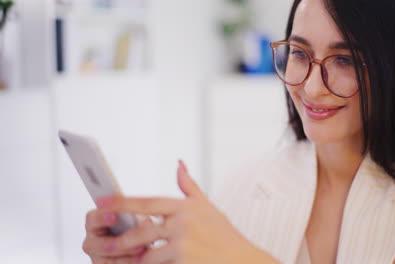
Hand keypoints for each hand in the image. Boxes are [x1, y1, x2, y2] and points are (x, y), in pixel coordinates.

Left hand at [94, 160, 277, 263]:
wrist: (244, 261)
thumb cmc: (225, 236)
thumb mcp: (208, 208)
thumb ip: (189, 187)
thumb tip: (179, 164)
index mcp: (186, 207)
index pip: (148, 202)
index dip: (122, 202)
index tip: (102, 201)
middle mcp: (184, 224)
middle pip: (141, 232)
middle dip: (120, 241)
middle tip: (104, 246)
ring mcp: (183, 246)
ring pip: (146, 256)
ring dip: (140, 262)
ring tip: (137, 262)